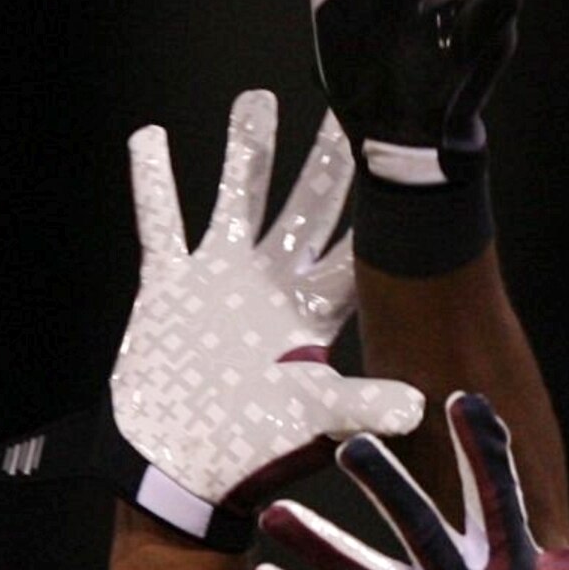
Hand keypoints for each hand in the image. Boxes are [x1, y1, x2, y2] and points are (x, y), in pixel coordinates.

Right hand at [108, 87, 420, 538]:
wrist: (179, 470)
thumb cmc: (247, 452)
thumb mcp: (308, 420)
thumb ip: (359, 404)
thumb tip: (418, 406)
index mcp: (314, 309)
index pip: (357, 242)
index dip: (379, 200)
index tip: (398, 149)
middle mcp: (273, 284)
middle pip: (308, 204)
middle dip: (328, 155)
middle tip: (349, 102)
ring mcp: (220, 280)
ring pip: (240, 198)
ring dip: (248, 151)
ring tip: (259, 99)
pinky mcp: (170, 287)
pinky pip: (162, 222)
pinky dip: (155, 182)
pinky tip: (151, 137)